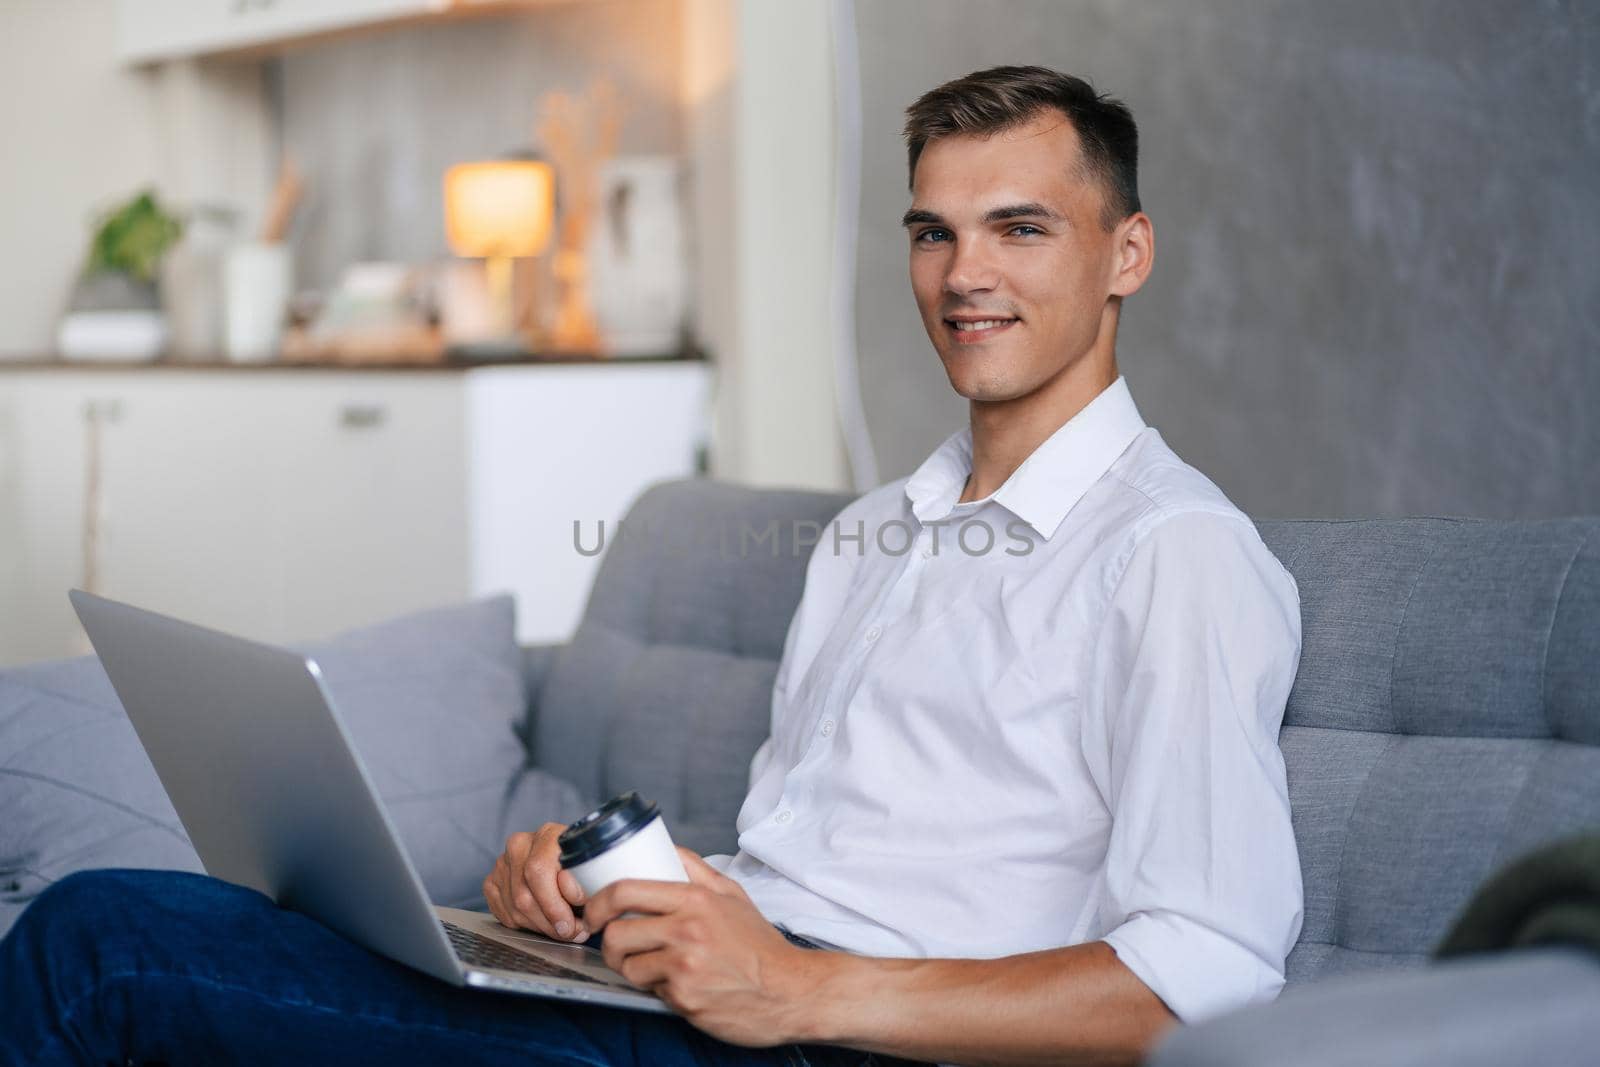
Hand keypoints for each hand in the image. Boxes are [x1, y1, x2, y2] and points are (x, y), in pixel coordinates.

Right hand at [482, 822, 589, 941]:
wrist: (568, 862)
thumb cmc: (583, 867)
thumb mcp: (593, 870)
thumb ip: (585, 881)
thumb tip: (575, 897)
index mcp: (547, 834)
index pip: (538, 871)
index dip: (555, 904)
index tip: (573, 924)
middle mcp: (520, 845)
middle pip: (524, 895)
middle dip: (550, 923)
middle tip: (571, 933)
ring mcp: (502, 863)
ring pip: (514, 909)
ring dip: (540, 927)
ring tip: (561, 930)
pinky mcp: (492, 881)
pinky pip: (503, 914)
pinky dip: (525, 925)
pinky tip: (542, 923)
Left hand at [583, 848, 825, 1045]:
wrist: (788, 990)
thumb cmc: (758, 945)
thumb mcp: (732, 895)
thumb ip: (696, 870)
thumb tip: (665, 847)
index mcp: (696, 900)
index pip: (625, 890)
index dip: (598, 902)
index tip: (594, 911)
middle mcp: (687, 930)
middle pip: (616, 933)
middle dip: (608, 941)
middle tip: (616, 944)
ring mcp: (684, 967)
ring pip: (627, 965)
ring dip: (632, 968)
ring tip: (651, 966)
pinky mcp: (684, 998)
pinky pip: (650, 991)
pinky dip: (658, 989)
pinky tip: (679, 984)